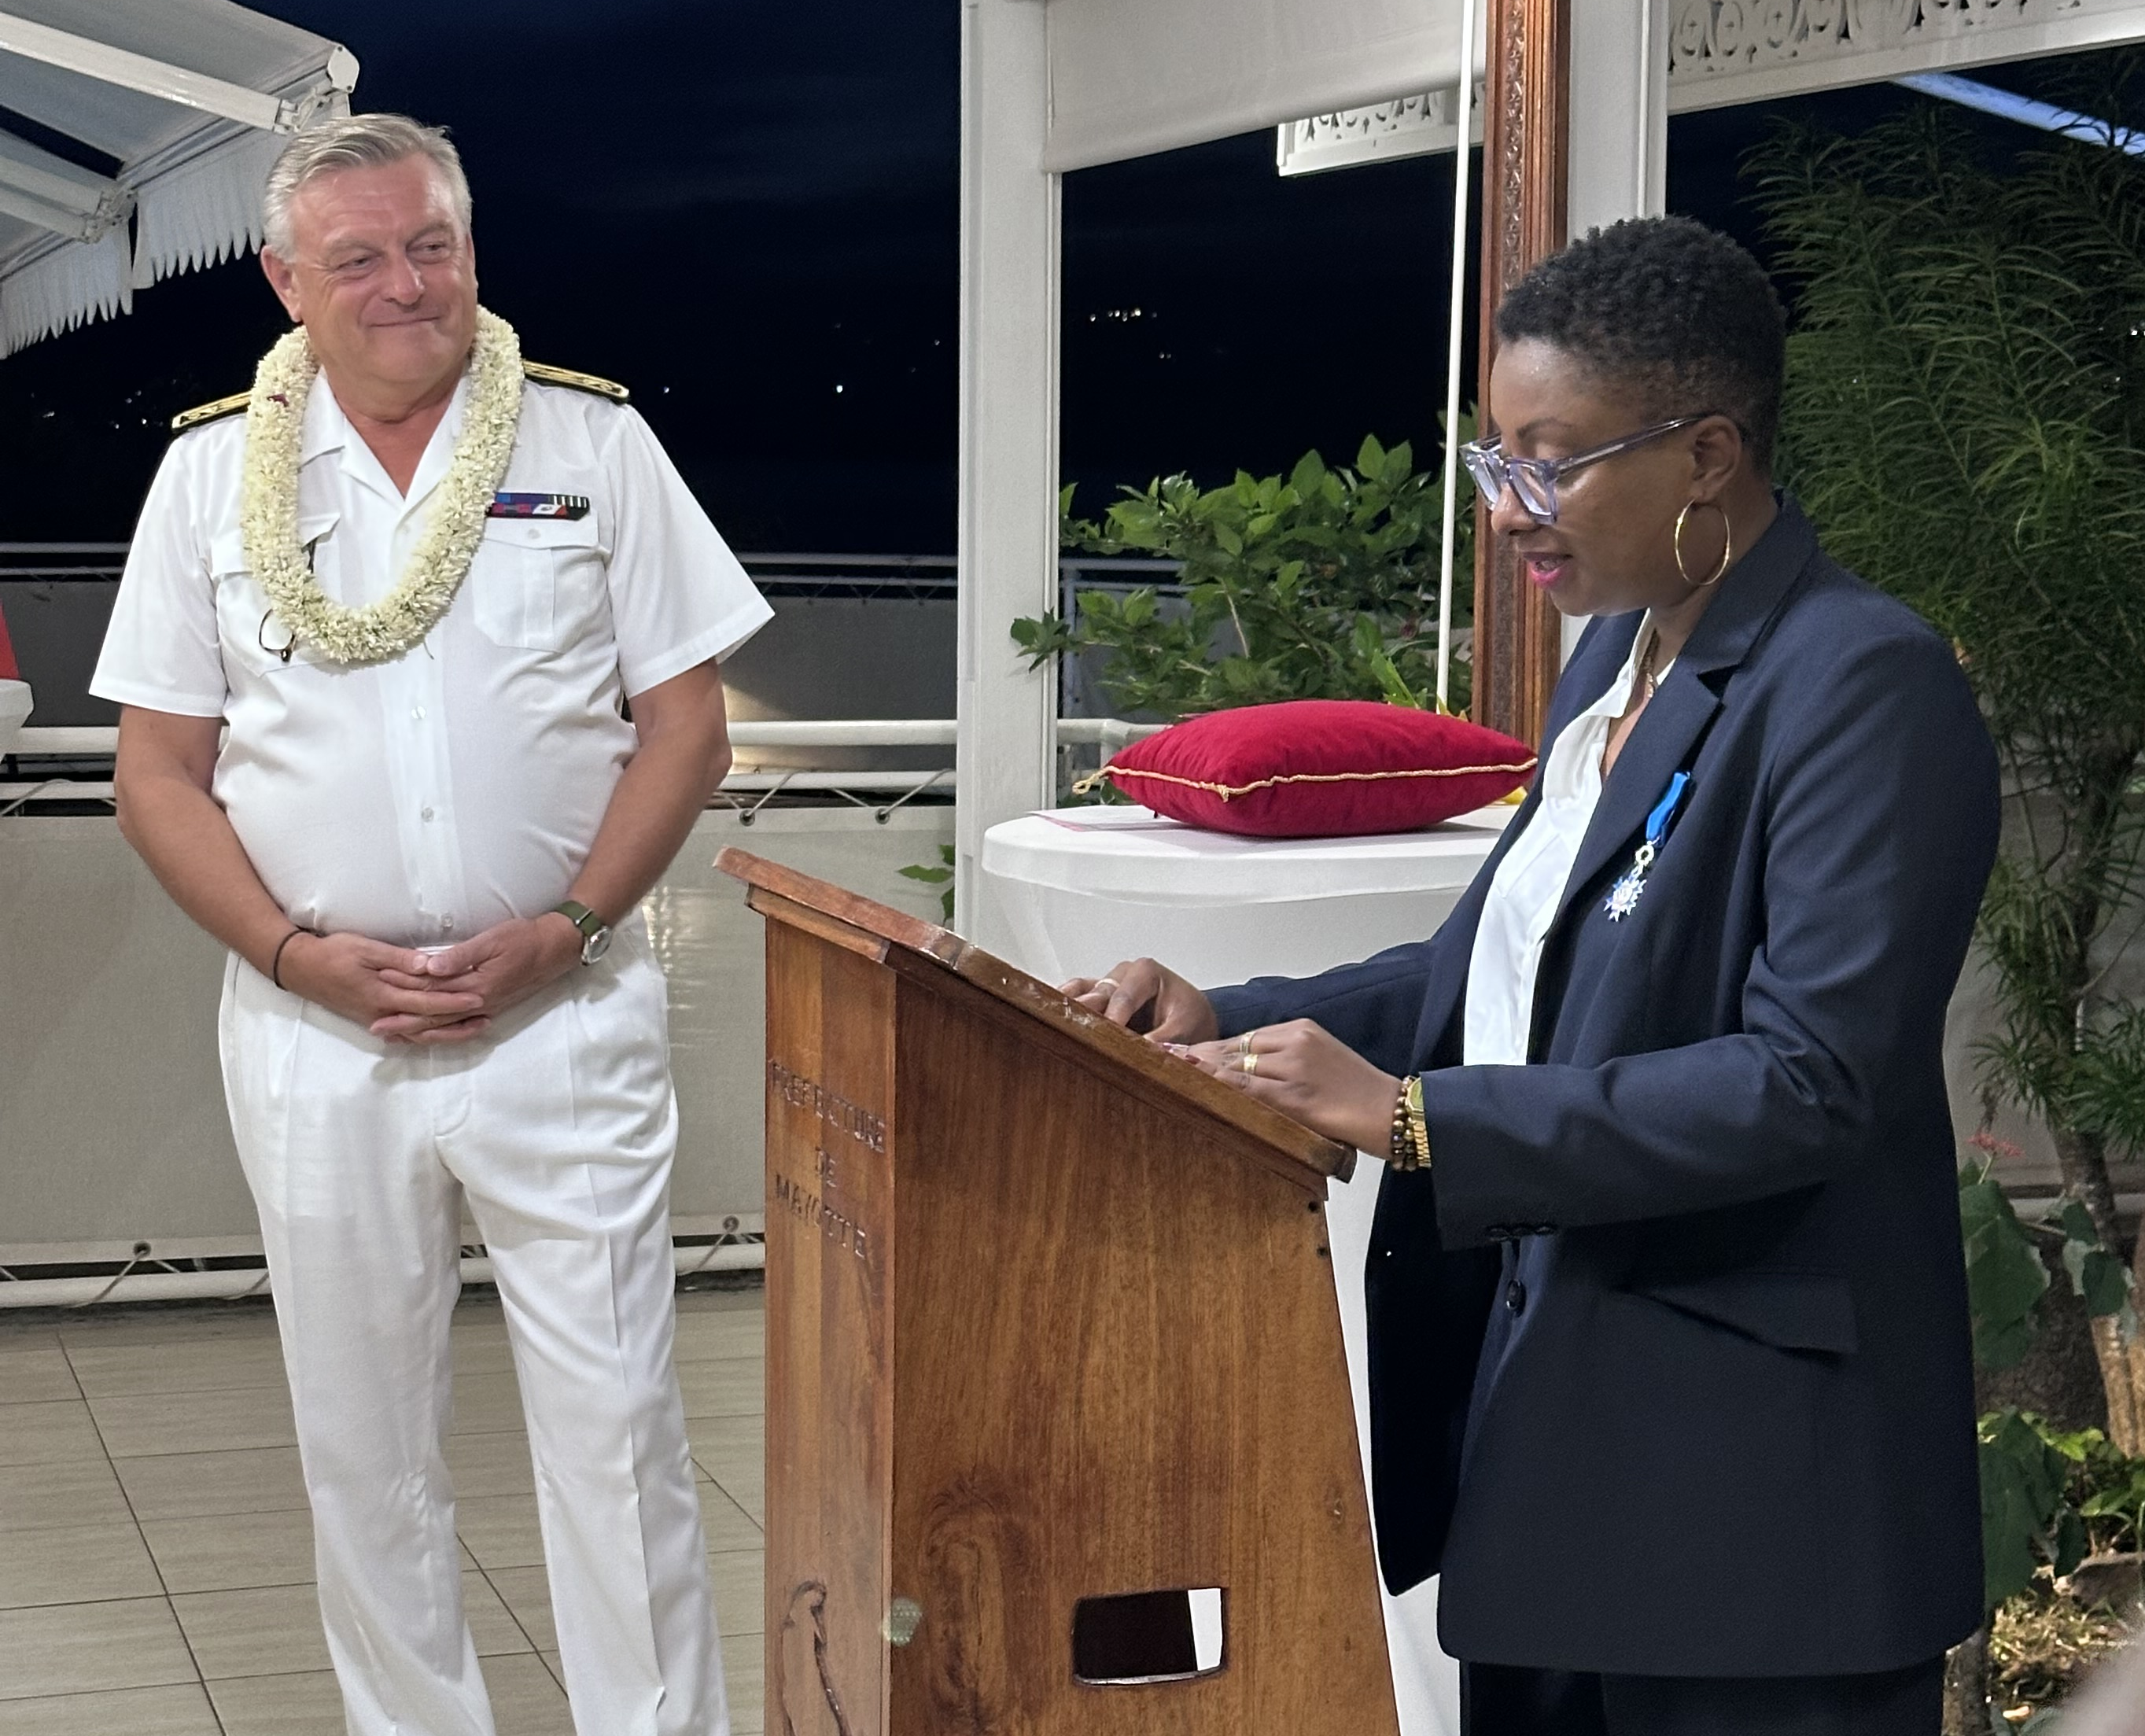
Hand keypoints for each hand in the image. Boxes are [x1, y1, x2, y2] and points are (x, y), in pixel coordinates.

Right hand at [277, 931, 489, 1043]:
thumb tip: (430, 965)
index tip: (478, 998)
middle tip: (488, 1014)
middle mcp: (382, 1013)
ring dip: (447, 1032)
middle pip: (427, 1021)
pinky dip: (426, 1035)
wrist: (300, 969)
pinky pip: (405, 1034)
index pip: (426, 1001)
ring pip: (418, 1033)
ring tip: (475, 1027)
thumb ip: (399, 959)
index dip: (454, 1000)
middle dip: (458, 1019)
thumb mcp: (365, 949)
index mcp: (382, 994)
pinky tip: (442, 1034)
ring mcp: (377, 1019)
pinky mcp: (372, 1020)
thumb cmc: (333, 953)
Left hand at [370, 914, 581, 1042]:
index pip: (432, 988)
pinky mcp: (490, 1007)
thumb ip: (461, 956)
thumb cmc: (524, 938)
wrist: (555, 949)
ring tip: (394, 1036)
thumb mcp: (493, 940)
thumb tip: (429, 966)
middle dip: (404, 1021)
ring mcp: (485, 1008)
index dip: (405, 985)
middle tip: (374, 1027)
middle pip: (435, 1016)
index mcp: (476, 985)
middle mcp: (479, 1003)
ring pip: (446, 1026)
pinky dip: (441, 1033)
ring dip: (419, 1031)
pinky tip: (429, 1034)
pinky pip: (460, 1027)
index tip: (379, 981)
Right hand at [1060, 957, 1217, 1042]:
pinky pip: (1074, 999)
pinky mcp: (1095, 999)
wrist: (1190, 1017)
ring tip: (1048, 1022)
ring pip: (1079, 991)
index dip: (1114, 1017)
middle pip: (1097, 992)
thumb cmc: (1189, 1016)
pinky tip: (1046, 1021)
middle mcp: (1121, 973)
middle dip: (1085, 1012)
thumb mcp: (1185, 1027)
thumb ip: (1166, 1039)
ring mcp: (1105, 984)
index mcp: (1145, 972)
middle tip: (1071, 1031)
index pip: (1124, 995)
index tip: (1107, 1036)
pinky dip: (1062, 1008)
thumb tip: (1146, 1054)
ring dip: (1066, 1006)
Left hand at [1173, 1019, 1399, 1152]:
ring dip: (1199, 1071)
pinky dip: (1219, 1088)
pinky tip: (1197, 1087)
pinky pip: (1248, 1090)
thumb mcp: (1322, 1061)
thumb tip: (1243, 1072)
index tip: (1182, 1052)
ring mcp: (1294, 1067)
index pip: (1244, 1038)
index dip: (1210, 1048)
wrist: (1392, 1110)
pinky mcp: (1295, 1095)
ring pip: (1236, 1066)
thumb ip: (1285, 1061)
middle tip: (1161, 1059)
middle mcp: (1294, 1041)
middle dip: (1197, 1056)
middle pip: (1234, 1048)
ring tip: (1167, 1070)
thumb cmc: (1358, 1093)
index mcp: (1301, 1030)